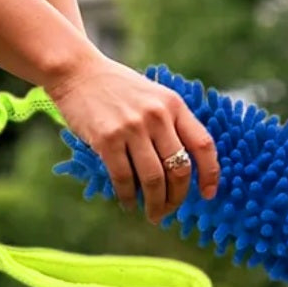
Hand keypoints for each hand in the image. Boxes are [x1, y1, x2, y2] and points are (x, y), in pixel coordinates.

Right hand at [45, 53, 219, 221]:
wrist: (77, 71)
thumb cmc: (118, 88)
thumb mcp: (155, 97)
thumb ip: (171, 124)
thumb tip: (183, 170)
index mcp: (175, 105)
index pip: (204, 145)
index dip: (210, 174)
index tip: (208, 194)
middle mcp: (158, 116)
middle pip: (180, 169)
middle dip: (177, 197)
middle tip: (170, 210)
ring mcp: (133, 127)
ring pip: (154, 179)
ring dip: (156, 203)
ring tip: (153, 214)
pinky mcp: (107, 139)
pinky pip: (124, 178)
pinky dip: (128, 197)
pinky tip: (128, 204)